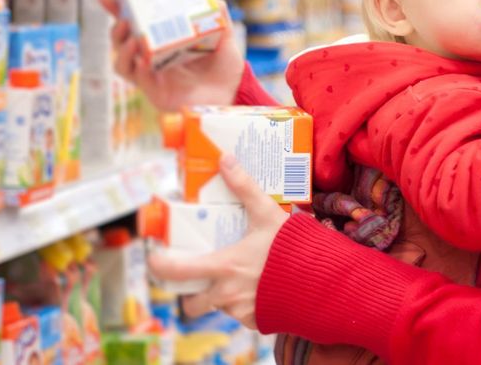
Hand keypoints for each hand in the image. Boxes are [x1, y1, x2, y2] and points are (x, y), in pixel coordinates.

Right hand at [99, 0, 245, 111]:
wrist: (234, 93)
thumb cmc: (224, 66)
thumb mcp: (223, 36)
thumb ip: (219, 16)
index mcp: (162, 41)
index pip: (135, 24)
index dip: (119, 11)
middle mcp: (153, 58)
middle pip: (122, 43)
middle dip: (117, 29)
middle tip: (124, 19)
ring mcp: (153, 76)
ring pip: (123, 64)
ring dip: (123, 50)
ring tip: (133, 39)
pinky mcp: (157, 93)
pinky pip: (140, 82)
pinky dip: (138, 71)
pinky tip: (143, 62)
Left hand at [148, 156, 288, 326]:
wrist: (324, 280)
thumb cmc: (295, 247)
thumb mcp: (268, 213)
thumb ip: (245, 187)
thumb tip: (225, 159)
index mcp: (224, 267)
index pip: (177, 272)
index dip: (159, 266)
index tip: (156, 259)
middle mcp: (227, 295)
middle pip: (191, 304)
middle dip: (190, 293)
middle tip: (199, 275)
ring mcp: (242, 311)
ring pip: (218, 308)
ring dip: (220, 296)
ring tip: (235, 277)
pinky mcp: (258, 322)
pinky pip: (242, 316)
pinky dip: (244, 304)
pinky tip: (257, 288)